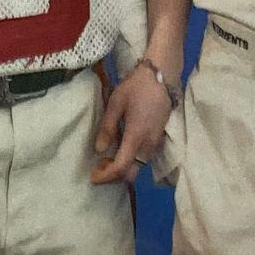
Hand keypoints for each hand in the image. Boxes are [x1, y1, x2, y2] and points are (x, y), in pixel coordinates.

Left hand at [91, 63, 172, 184]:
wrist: (162, 76)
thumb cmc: (137, 87)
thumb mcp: (116, 103)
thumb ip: (107, 127)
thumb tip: (99, 149)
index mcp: (136, 136)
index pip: (121, 168)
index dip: (106, 176)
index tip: (92, 177)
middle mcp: (148, 145)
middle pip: (131, 173)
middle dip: (113, 177)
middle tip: (98, 168)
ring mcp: (155, 143)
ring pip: (138, 167)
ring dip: (122, 169)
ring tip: (106, 158)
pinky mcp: (158, 138)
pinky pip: (143, 159)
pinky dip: (130, 161)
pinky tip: (120, 150)